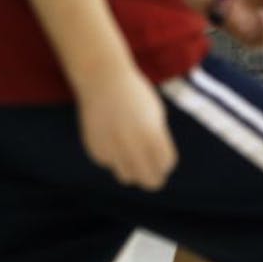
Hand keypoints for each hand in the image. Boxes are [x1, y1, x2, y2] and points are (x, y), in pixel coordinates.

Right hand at [77, 68, 176, 190]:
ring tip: (129, 152)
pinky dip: (112, 156)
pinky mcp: (96, 150)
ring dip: (131, 170)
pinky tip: (111, 137)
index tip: (162, 157)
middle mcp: (132, 147)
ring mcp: (113, 150)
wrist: (102, 80)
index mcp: (152, 137)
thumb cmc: (134, 95)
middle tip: (152, 173)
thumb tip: (157, 166)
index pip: (166, 165)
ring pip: (127, 177)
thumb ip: (158, 140)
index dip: (166, 163)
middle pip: (150, 181)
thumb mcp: (155, 115)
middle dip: (153, 178)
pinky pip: (109, 163)